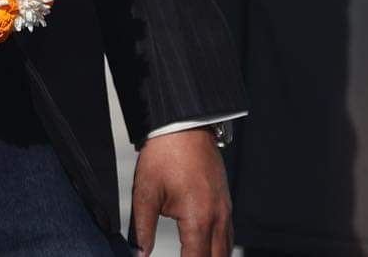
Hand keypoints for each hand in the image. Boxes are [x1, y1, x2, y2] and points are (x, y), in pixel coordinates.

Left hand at [129, 129, 231, 256]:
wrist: (184, 124)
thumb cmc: (165, 154)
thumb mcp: (145, 193)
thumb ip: (142, 229)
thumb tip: (138, 254)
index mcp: (198, 219)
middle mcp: (218, 217)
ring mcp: (225, 209)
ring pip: (225, 249)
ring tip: (194, 256)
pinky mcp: (225, 201)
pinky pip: (228, 233)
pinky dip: (219, 246)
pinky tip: (206, 247)